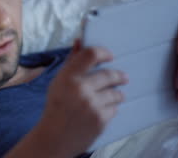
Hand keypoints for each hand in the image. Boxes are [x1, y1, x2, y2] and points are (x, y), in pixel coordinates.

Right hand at [39, 39, 127, 155]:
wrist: (54, 137)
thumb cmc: (56, 106)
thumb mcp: (58, 82)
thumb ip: (72, 62)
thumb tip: (80, 41)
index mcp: (68, 76)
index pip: (91, 54)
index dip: (104, 52)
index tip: (109, 56)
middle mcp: (80, 88)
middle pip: (109, 74)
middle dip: (119, 77)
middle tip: (123, 78)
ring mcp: (92, 104)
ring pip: (115, 93)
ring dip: (116, 94)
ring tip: (113, 96)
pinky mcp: (100, 119)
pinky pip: (114, 108)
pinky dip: (110, 109)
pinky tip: (100, 111)